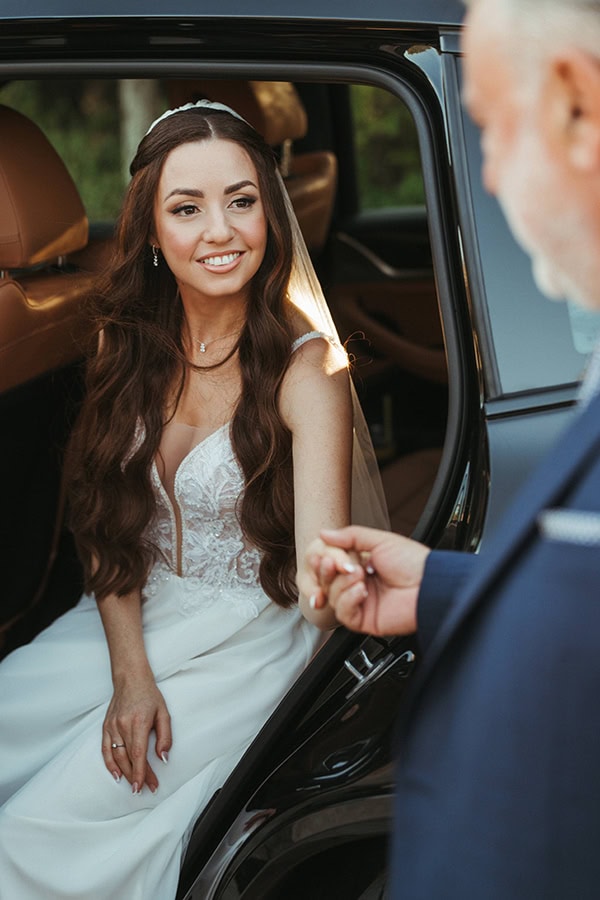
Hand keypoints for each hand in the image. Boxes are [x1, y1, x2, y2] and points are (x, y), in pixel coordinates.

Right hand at [102, 668, 171, 793]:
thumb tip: (163, 757)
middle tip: (145, 788)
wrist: (130, 679)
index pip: (138, 753)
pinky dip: (110, 764)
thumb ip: (165, 737)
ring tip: (133, 784)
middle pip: (128, 758)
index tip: (144, 786)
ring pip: (117, 756)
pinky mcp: (106, 726)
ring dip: (125, 773)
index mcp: (138, 722)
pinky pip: (105, 749)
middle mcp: (122, 725)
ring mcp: (112, 726)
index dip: (141, 772)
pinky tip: (116, 774)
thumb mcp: (164, 713)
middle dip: (137, 776)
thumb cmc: (149, 695)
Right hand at [307, 526, 429, 635]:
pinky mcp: (365, 620)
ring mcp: (362, 602)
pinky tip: (362, 591)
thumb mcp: (381, 541)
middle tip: (335, 563)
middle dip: (328, 571)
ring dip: (342, 584)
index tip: (322, 555)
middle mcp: (360, 584)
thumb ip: (351, 536)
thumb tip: (324, 533)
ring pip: (333, 597)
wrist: (430, 585)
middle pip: (328, 582)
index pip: (333, 564)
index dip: (324, 560)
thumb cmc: (415, 563)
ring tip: (359, 575)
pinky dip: (348, 600)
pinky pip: (344, 614)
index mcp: (362, 564)